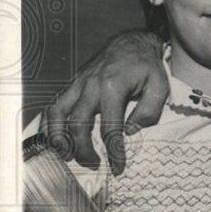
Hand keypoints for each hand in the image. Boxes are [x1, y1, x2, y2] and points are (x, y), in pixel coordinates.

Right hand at [45, 30, 167, 175]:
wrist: (133, 43)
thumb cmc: (147, 67)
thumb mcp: (159, 88)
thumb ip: (148, 112)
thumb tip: (130, 132)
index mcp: (113, 87)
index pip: (110, 128)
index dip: (113, 152)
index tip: (117, 168)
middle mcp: (90, 86)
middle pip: (78, 124)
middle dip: (83, 149)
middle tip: (94, 165)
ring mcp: (78, 83)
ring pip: (58, 113)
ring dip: (58, 137)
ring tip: (66, 155)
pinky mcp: (73, 84)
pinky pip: (55, 104)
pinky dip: (51, 123)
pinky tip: (55, 139)